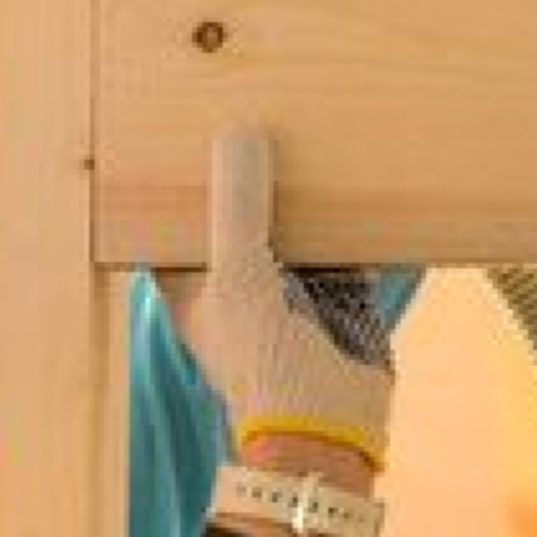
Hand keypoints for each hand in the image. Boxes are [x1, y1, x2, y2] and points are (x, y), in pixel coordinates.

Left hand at [156, 130, 395, 468]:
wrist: (327, 430)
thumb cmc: (260, 366)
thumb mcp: (240, 275)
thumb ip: (240, 207)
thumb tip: (238, 137)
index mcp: (191, 281)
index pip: (176, 215)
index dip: (181, 175)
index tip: (186, 121)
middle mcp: (237, 280)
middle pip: (240, 212)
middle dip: (252, 172)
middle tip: (261, 106)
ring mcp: (289, 288)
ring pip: (295, 224)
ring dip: (306, 192)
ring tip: (313, 128)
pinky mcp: (339, 295)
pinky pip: (344, 246)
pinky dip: (350, 221)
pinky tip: (359, 180)